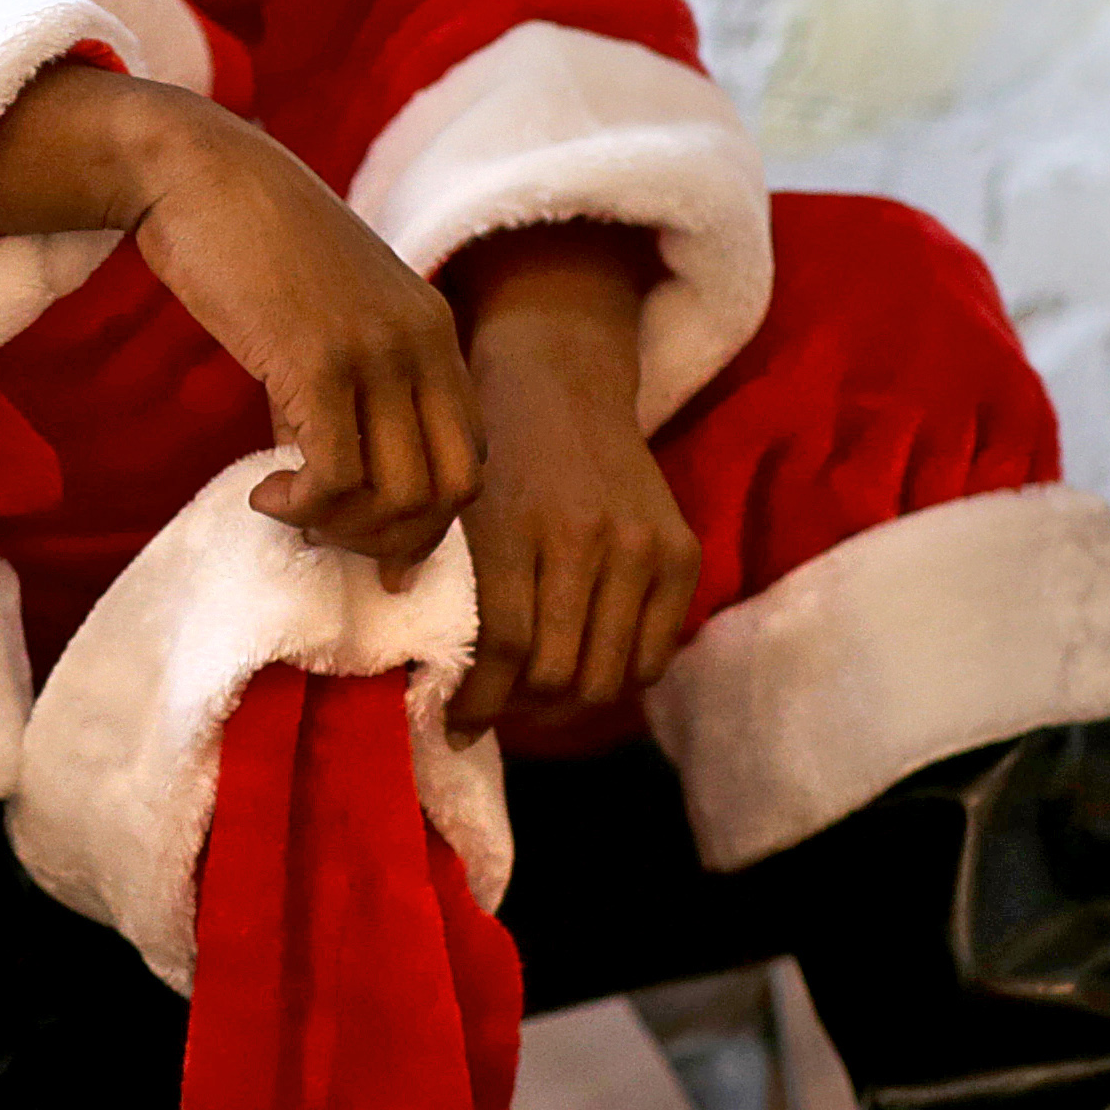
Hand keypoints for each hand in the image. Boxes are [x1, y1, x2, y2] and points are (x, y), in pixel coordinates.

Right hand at [0, 66, 479, 575]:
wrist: (199, 173)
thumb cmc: (247, 244)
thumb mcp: (322, 317)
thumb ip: (339, 391)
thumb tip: (324, 484)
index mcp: (434, 331)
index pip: (469, 458)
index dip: (425, 519)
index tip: (368, 542)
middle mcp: (422, 344)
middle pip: (451, 490)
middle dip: (391, 540)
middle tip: (323, 535)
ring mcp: (376, 352)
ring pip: (400, 495)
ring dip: (341, 530)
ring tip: (288, 511)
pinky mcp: (318, 361)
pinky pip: (337, 477)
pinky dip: (302, 508)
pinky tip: (263, 493)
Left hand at [444, 226, 699, 739]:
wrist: (560, 383)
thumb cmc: (491, 454)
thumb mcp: (456, 512)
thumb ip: (444, 588)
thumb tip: (429, 684)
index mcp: (516, 530)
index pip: (503, 649)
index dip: (478, 704)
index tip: (456, 727)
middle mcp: (585, 540)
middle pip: (559, 674)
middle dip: (521, 710)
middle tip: (497, 713)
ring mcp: (640, 547)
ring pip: (608, 675)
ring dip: (569, 706)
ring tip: (537, 701)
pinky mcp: (680, 553)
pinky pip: (654, 654)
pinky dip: (619, 679)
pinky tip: (586, 673)